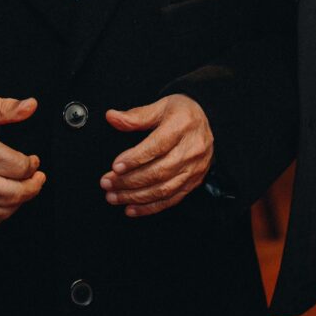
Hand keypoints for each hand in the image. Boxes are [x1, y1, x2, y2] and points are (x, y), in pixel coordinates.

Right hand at [0, 95, 45, 228]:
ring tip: (26, 189)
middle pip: (13, 193)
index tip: (33, 161)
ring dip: (20, 201)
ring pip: (1, 210)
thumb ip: (7, 107)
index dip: (32, 165)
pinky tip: (6, 201)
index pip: (18, 167)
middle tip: (38, 178)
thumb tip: (31, 105)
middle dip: (33, 187)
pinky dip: (1, 214)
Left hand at [100, 94, 212, 217]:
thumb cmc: (182, 113)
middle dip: (129, 181)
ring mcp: (194, 168)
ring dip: (135, 196)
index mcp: (182, 125)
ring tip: (114, 196)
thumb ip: (135, 116)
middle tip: (107, 182)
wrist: (208, 122)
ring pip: (163, 189)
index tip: (116, 166)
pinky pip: (171, 199)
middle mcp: (192, 149)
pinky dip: (149, 207)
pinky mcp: (194, 182)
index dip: (135, 158)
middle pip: (159, 171)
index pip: (157, 146)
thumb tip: (112, 117)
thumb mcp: (160, 107)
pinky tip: (131, 208)